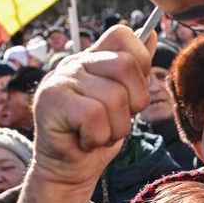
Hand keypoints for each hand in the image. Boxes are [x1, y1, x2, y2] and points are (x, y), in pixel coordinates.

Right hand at [29, 26, 153, 187]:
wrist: (69, 169)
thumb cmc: (97, 133)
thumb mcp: (125, 101)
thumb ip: (135, 70)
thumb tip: (153, 33)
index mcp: (94, 58)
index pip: (123, 36)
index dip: (140, 63)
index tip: (133, 93)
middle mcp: (76, 62)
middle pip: (126, 66)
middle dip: (133, 103)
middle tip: (115, 120)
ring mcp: (61, 78)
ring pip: (113, 96)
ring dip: (115, 127)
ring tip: (98, 133)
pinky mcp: (50, 100)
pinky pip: (93, 115)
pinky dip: (97, 136)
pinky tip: (84, 139)